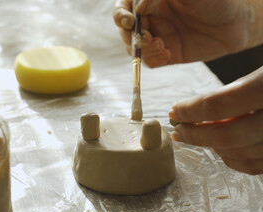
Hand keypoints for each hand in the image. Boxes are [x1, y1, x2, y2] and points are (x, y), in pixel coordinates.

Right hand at [113, 0, 249, 66]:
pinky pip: (149, 61)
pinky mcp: (165, 53)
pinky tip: (167, 54)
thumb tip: (138, 8)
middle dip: (133, 37)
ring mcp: (157, 36)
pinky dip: (153, 60)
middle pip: (125, 30)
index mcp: (151, 0)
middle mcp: (151, 18)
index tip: (130, 21)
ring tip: (163, 47)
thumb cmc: (214, 1)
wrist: (235, 24)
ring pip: (135, 47)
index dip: (121, 15)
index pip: (124, 7)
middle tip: (150, 38)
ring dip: (144, 50)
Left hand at [169, 66, 262, 174]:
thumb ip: (239, 89)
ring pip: (238, 153)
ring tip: (198, 135)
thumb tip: (198, 107)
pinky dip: (233, 158)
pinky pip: (255, 165)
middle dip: (195, 135)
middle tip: (178, 130)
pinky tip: (222, 147)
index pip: (219, 104)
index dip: (190, 111)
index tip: (174, 112)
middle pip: (226, 136)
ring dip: (211, 146)